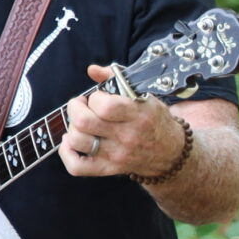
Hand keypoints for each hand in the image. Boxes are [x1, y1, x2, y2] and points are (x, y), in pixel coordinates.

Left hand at [59, 65, 186, 178]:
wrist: (172, 154)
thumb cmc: (154, 120)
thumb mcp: (144, 96)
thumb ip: (116, 78)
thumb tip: (92, 69)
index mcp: (137, 115)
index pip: (105, 106)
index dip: (94, 98)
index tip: (97, 97)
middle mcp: (126, 137)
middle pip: (84, 122)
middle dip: (75, 108)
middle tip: (81, 106)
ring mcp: (116, 155)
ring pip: (78, 141)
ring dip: (72, 127)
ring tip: (80, 123)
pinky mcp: (108, 168)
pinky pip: (77, 166)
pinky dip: (66, 152)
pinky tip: (70, 142)